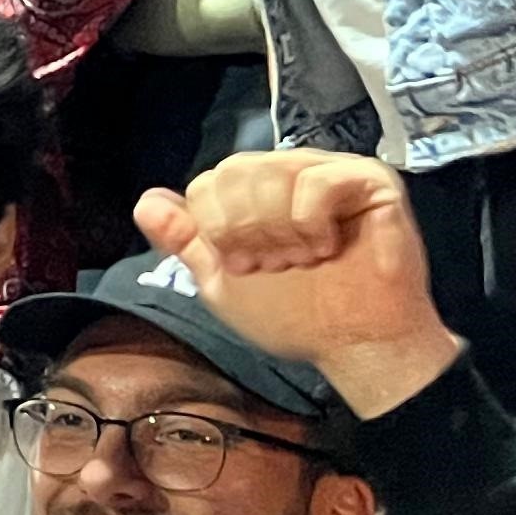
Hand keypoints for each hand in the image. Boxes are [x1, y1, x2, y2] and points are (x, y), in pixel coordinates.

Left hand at [135, 150, 458, 418]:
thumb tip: (146, 203)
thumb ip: (185, 241)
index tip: (243, 267)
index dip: (215, 229)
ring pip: (270, 170)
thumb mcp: (223, 282)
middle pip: (233, 171)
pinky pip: (316, 180)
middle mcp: (290, 173)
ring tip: (301, 259)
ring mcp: (330, 172)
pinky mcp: (369, 181)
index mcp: (255, 193)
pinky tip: (327, 247)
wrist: (355, 344)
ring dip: (278, 229)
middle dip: (243, 230)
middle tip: (274, 265)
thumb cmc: (297, 315)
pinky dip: (311, 222)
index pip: (207, 183)